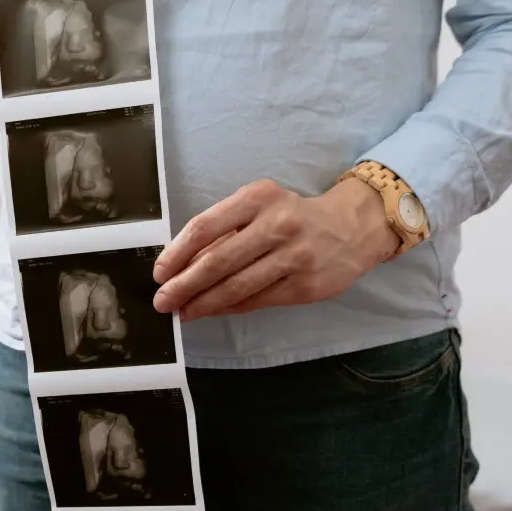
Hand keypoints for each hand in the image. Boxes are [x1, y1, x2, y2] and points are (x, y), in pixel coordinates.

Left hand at [151, 179, 400, 320]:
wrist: (352, 227)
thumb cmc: (293, 215)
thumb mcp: (260, 206)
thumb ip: (226, 230)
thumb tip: (183, 264)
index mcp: (258, 198)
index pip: (206, 227)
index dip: (177, 253)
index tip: (159, 272)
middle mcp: (276, 225)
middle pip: (217, 261)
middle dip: (184, 285)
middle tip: (162, 301)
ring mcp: (293, 257)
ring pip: (236, 286)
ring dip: (203, 303)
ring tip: (182, 311)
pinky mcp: (305, 286)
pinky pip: (257, 301)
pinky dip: (229, 308)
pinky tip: (211, 311)